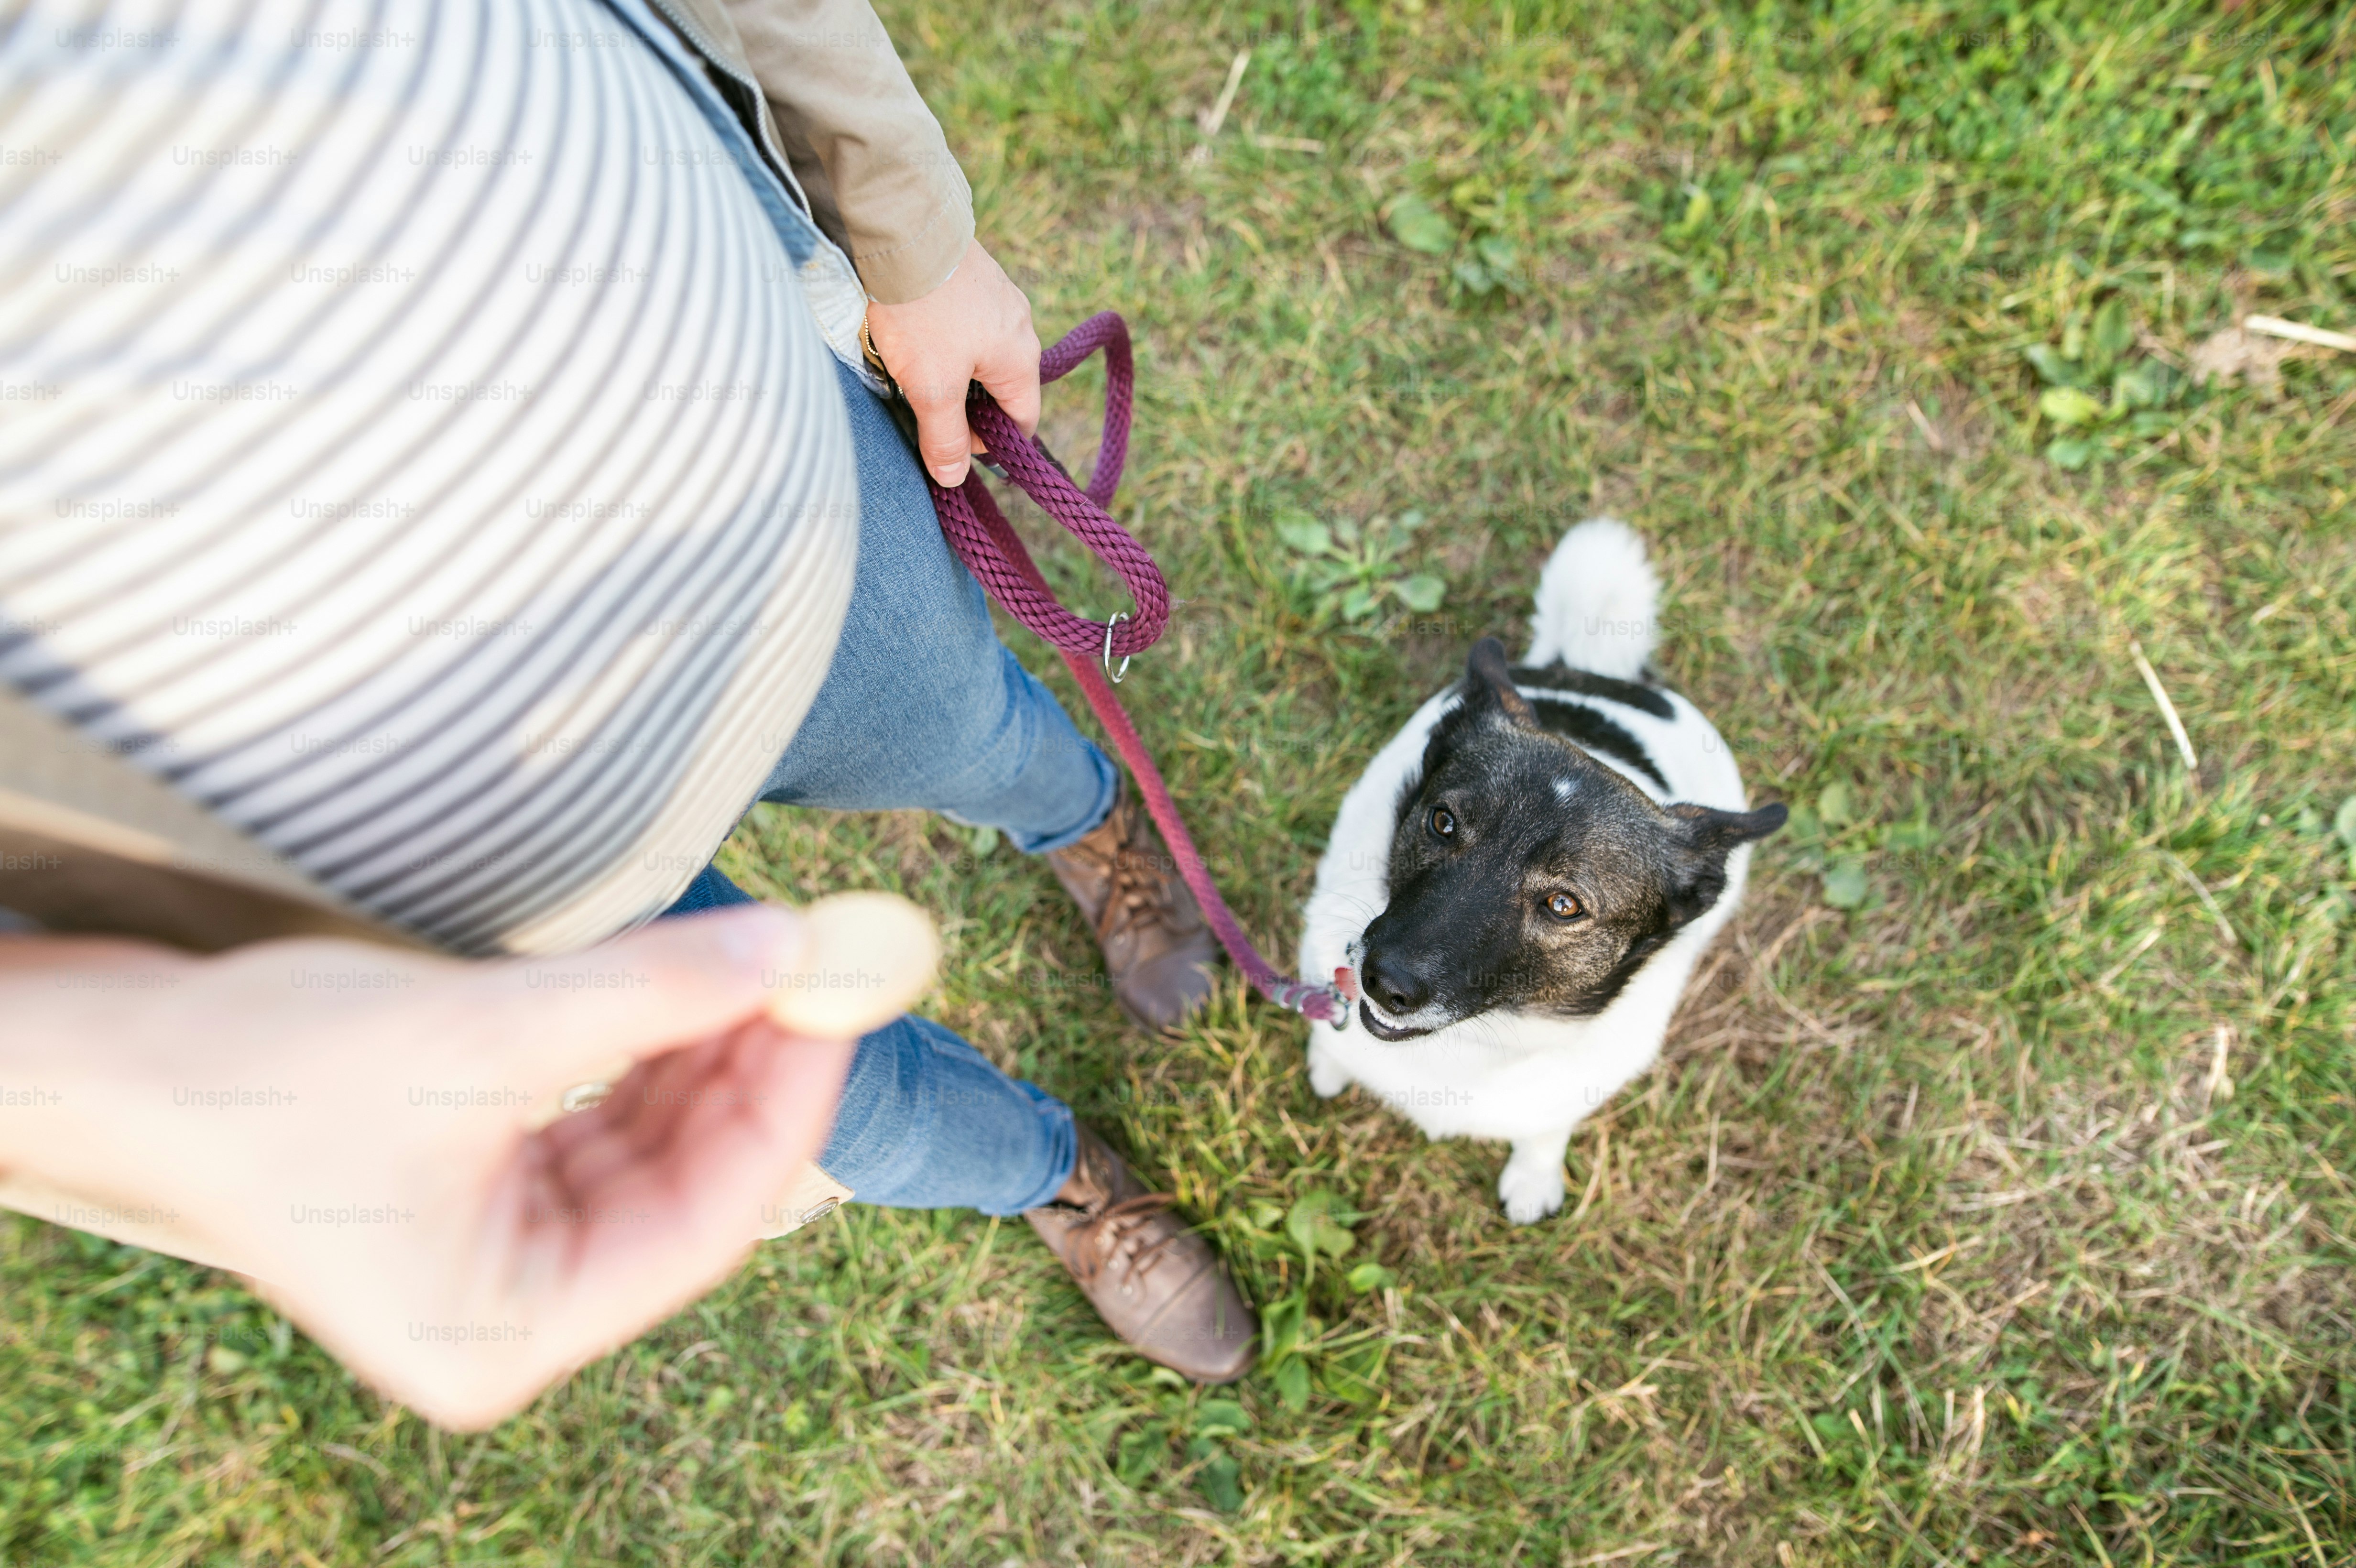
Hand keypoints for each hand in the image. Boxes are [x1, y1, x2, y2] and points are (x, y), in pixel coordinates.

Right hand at [0, 906, 855, 1429]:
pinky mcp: (482, 1182)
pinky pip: (601, 1122)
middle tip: (817, 967)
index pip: (708, 1223)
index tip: (837, 1003)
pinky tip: (691, 989)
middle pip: (689, 1185)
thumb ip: (644, 995)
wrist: (128, 1059)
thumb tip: (791, 951)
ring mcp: (500, 1247)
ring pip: (651, 1146)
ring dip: (705, 1053)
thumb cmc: (268, 1076)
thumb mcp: (481, 1036)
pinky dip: (648, 1054)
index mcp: (509, 1331)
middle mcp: (515, 1306)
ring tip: (765, 962)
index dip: (785, 1107)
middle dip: (751, 1072)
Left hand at [863, 238, 1041, 486]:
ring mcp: (999, 295)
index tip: (950, 446)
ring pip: (980, 352)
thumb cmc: (923, 314)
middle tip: (924, 406)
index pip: (1021, 421)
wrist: (902, 230)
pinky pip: (965, 320)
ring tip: (912, 364)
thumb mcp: (932, 388)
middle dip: (965, 404)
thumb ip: (945, 437)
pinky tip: (913, 330)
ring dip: (951, 368)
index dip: (989, 443)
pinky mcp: (973, 273)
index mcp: (1022, 360)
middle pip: (1000, 387)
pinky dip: (943, 335)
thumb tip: (954, 479)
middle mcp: (1021, 326)